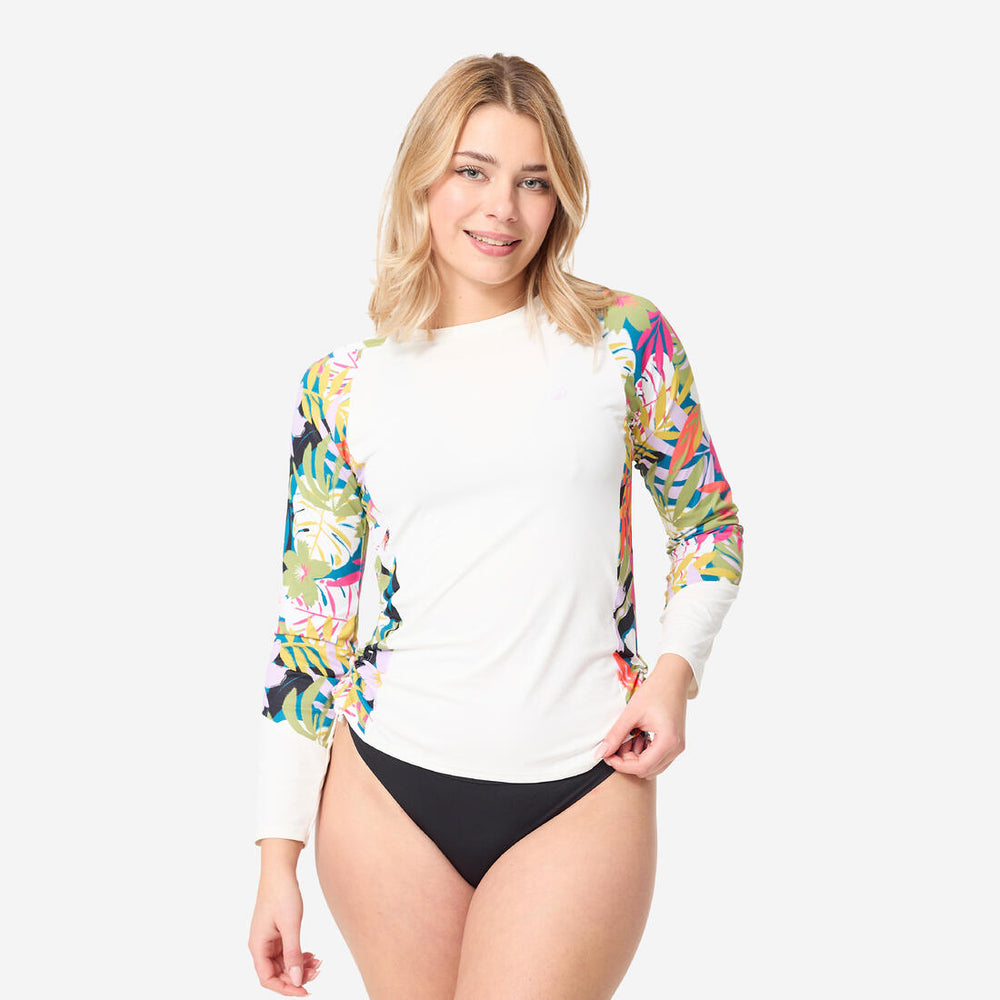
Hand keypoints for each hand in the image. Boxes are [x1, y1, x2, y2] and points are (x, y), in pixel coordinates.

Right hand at [248, 872, 321, 994]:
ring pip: (284, 962)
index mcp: (258, 946)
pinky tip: (312, 955)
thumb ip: (293, 954)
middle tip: (318, 972)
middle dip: (297, 975)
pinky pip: (287, 951)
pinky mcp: (277, 932)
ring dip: (300, 966)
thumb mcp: (291, 926)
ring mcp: (269, 939)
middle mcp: (261, 945)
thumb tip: (296, 979)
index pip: (268, 979)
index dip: (285, 988)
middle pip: (277, 972)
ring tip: (319, 963)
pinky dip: (300, 955)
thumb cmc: (282, 894)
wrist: (280, 871)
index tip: (305, 990)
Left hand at [593, 654, 692, 778]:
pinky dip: (644, 753)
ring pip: (652, 767)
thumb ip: (616, 734)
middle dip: (628, 761)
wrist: (673, 678)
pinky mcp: (675, 743)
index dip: (621, 765)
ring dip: (636, 758)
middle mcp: (676, 749)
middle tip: (617, 743)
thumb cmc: (655, 691)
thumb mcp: (631, 713)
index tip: (607, 755)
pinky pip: (658, 758)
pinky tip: (637, 737)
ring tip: (627, 738)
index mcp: (667, 742)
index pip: (641, 767)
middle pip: (647, 770)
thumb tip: (601, 753)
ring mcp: (678, 747)